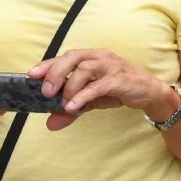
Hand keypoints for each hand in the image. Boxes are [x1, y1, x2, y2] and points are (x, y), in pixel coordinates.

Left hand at [29, 48, 165, 131]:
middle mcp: (100, 57)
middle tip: (46, 91)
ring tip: (63, 103)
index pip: (65, 57)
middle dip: (56, 72)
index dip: (48, 64)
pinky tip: (74, 107)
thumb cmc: (117, 90)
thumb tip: (50, 123)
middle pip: (73, 57)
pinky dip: (84, 95)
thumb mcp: (91, 100)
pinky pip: (99, 85)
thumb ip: (71, 110)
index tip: (31, 75)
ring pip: (85, 68)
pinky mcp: (121, 79)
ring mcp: (111, 66)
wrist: (149, 93)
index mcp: (90, 57)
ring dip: (70, 85)